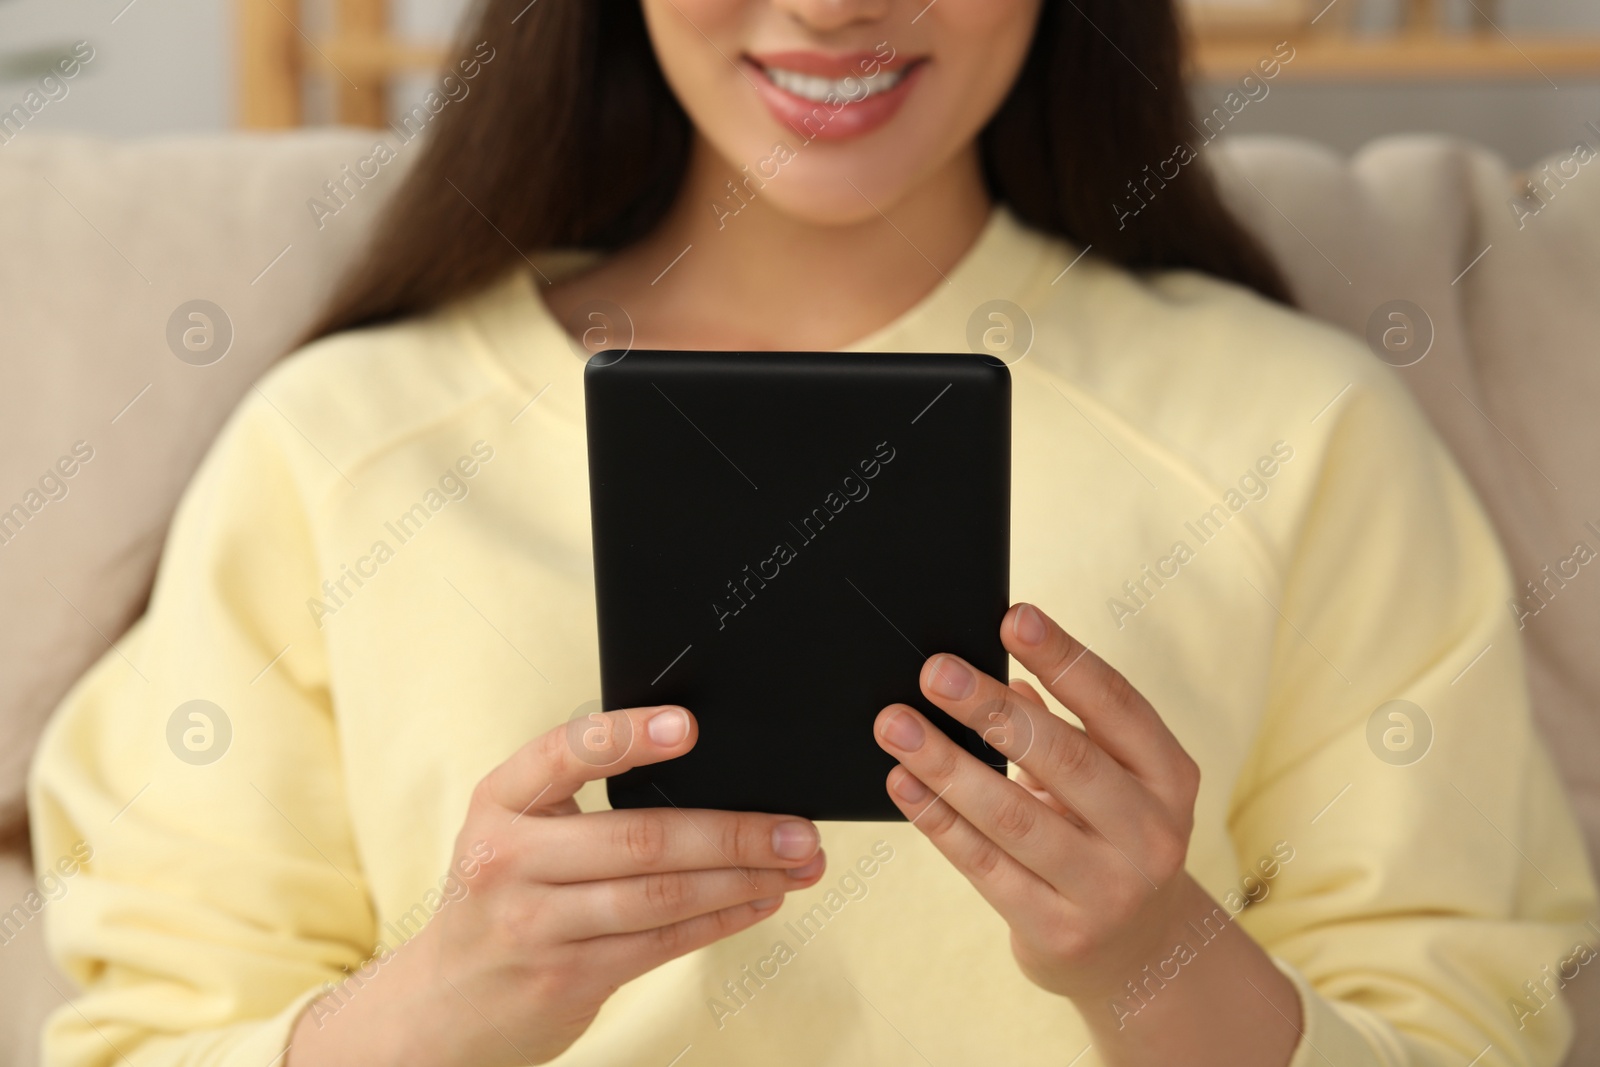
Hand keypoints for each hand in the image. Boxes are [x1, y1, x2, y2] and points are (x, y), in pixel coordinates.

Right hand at [289, 704, 825, 1066]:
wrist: (442, 1003)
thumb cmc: (500, 894)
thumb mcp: (514, 829)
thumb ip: (580, 797)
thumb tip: (703, 769)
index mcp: (500, 802)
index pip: (565, 754)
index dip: (629, 737)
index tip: (689, 726)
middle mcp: (510, 860)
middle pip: (641, 839)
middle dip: (733, 831)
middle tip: (796, 827)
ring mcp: (537, 925)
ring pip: (662, 897)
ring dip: (743, 879)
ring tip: (796, 864)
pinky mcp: (568, 977)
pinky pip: (663, 943)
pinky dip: (722, 919)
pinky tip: (760, 900)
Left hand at [872, 603, 1299, 1065]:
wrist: (1139, 956)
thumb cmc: (1109, 839)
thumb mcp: (1112, 783)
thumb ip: (1066, 728)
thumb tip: (999, 671)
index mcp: (1170, 776)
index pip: (1117, 703)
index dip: (1065, 658)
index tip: (1012, 617)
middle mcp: (1151, 832)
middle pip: (1064, 757)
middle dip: (990, 709)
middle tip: (934, 671)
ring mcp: (1108, 887)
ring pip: (1014, 815)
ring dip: (946, 763)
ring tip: (896, 725)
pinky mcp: (1060, 931)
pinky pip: (984, 865)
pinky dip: (938, 819)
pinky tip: (903, 783)